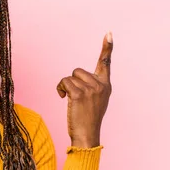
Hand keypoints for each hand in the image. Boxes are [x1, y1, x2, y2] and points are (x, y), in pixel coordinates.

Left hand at [56, 32, 112, 147]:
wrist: (87, 135)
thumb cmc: (87, 120)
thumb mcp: (94, 101)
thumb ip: (91, 87)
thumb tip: (75, 79)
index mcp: (106, 85)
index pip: (105, 63)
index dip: (107, 48)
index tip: (108, 34)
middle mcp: (101, 85)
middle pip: (78, 71)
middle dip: (72, 81)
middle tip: (73, 96)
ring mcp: (91, 89)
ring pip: (70, 77)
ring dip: (65, 86)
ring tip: (69, 99)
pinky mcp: (80, 94)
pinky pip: (64, 82)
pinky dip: (60, 88)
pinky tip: (63, 98)